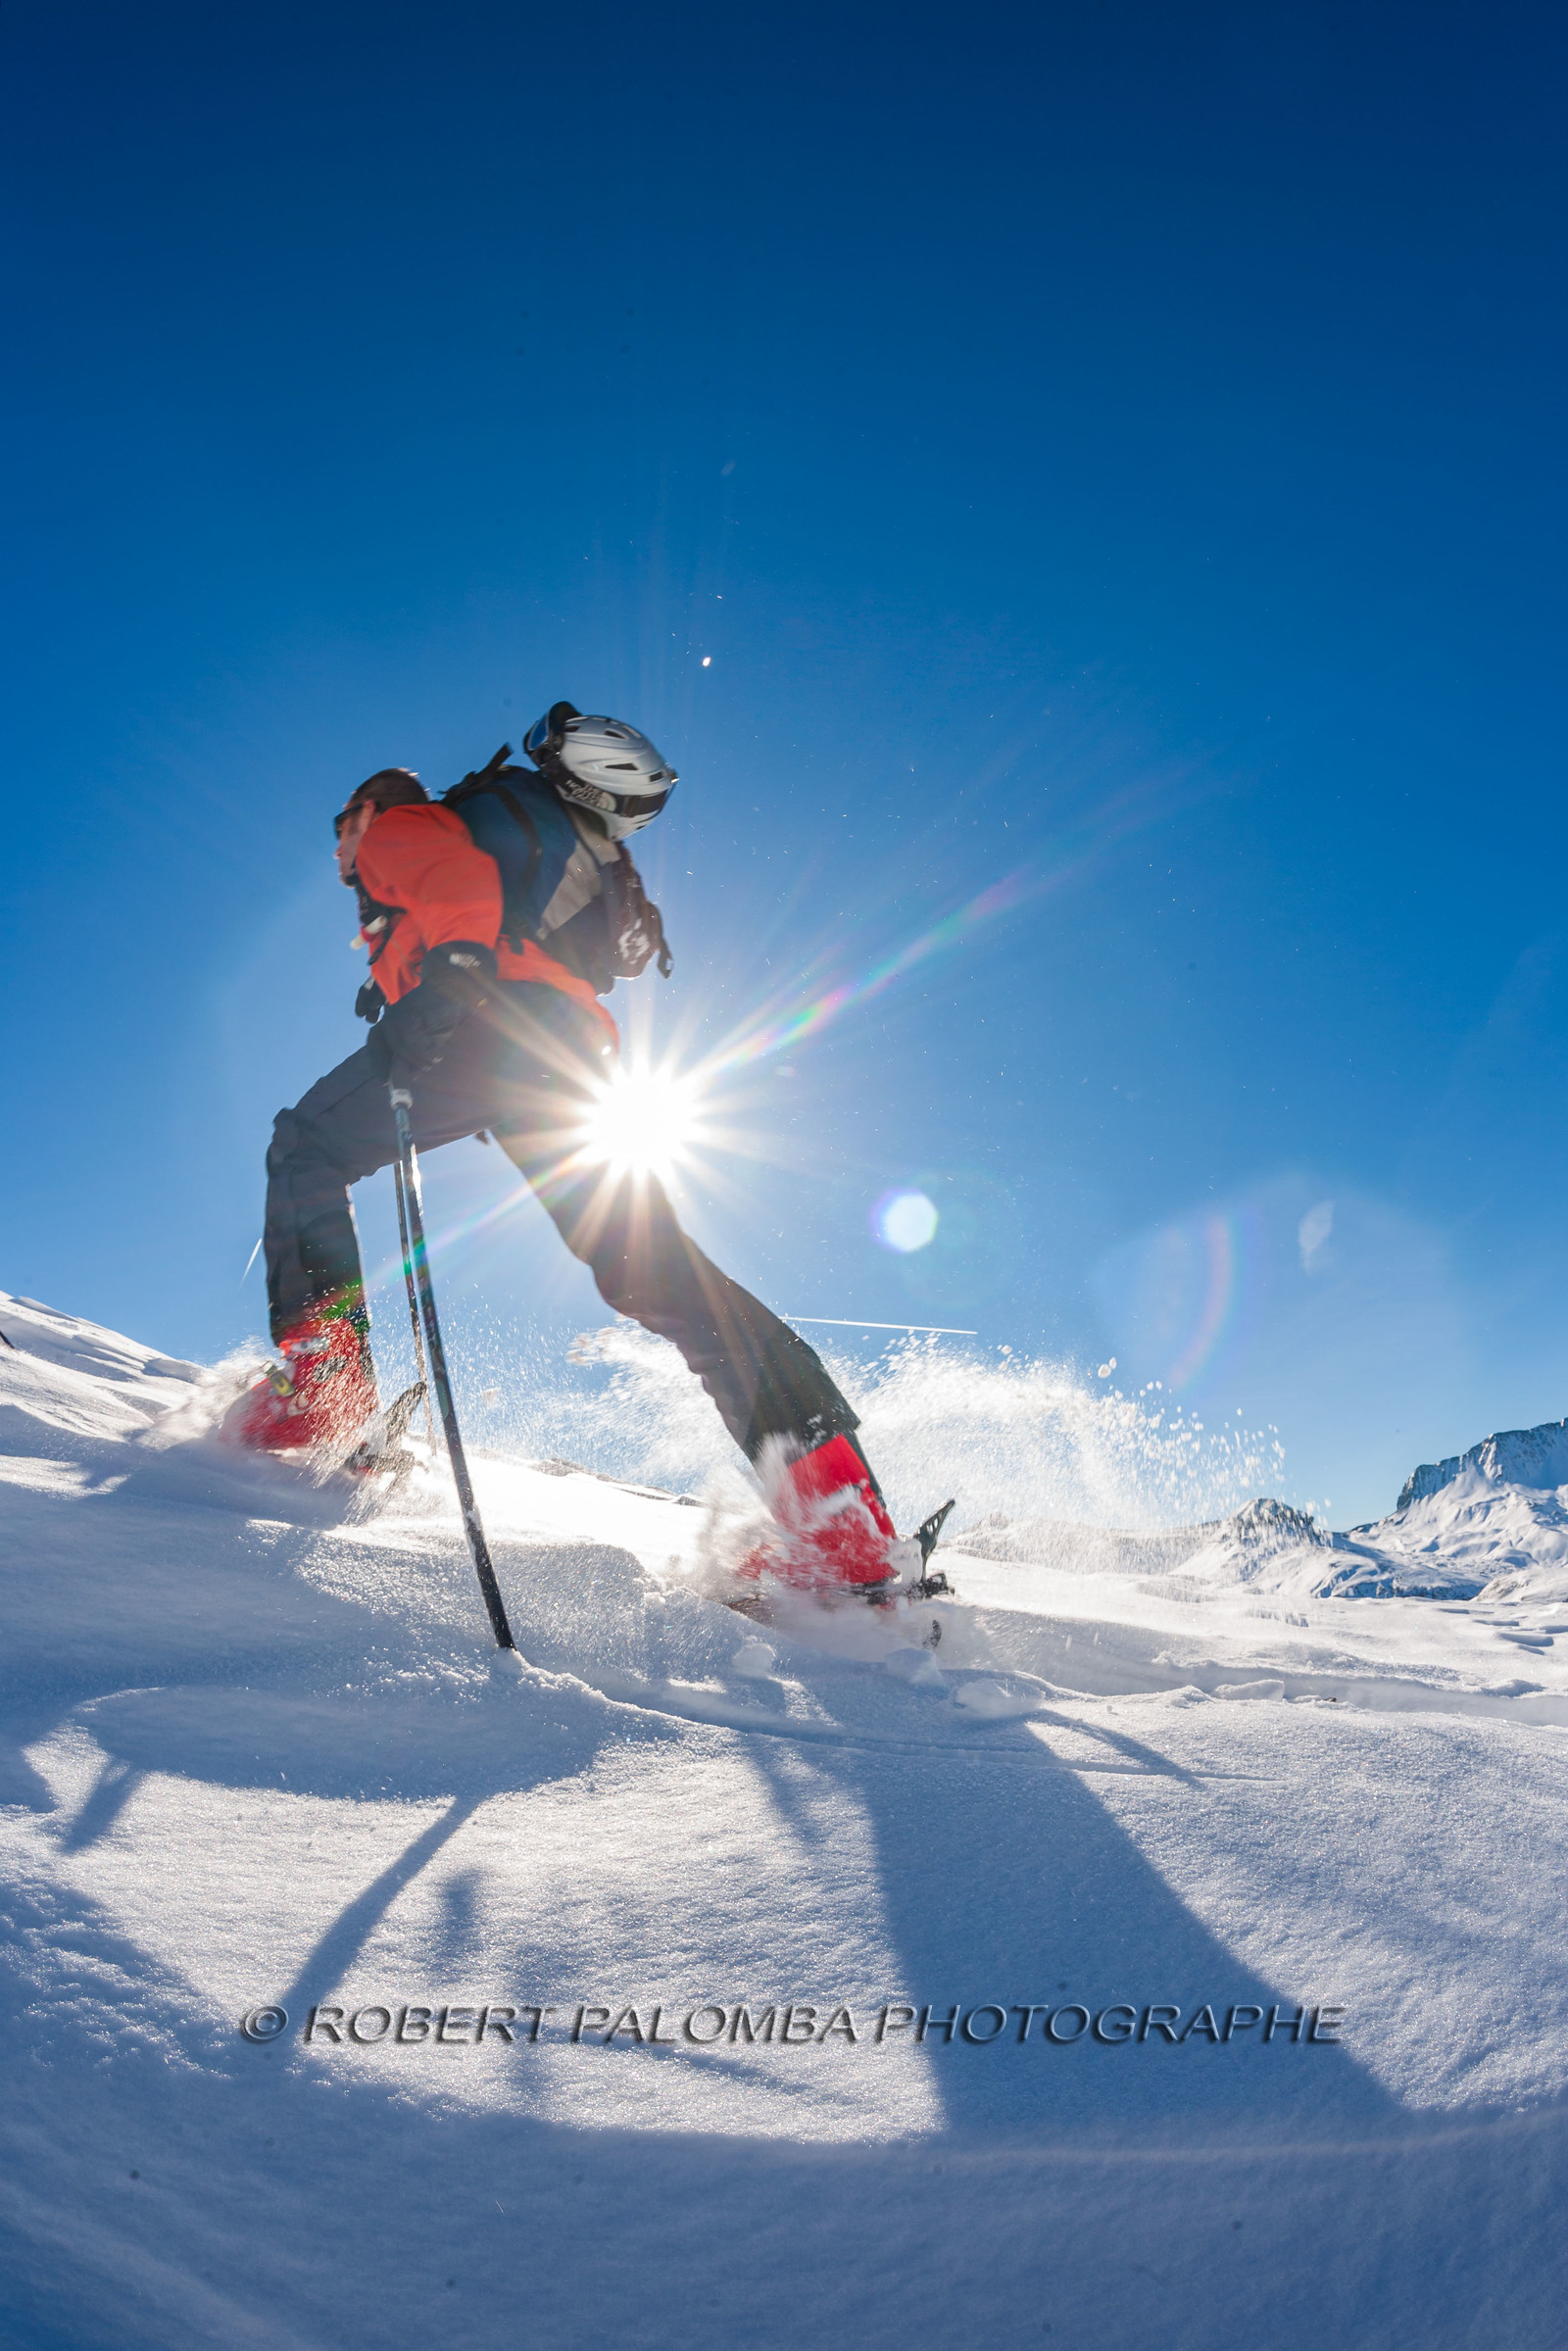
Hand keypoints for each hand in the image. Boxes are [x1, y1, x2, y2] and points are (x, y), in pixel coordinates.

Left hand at [369, 942, 496, 1080]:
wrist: (455, 987)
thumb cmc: (440, 1016)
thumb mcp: (427, 1040)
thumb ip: (415, 1056)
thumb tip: (411, 1076)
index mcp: (390, 1024)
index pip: (374, 1046)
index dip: (378, 1065)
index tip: (383, 1083)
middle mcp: (389, 1019)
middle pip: (378, 1048)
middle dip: (391, 1071)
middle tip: (400, 1093)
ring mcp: (398, 1016)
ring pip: (401, 1050)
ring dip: (419, 1060)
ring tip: (435, 1057)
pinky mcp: (410, 1015)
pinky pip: (414, 1043)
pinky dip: (427, 1051)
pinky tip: (438, 1051)